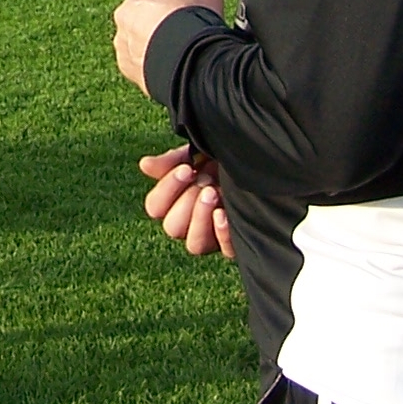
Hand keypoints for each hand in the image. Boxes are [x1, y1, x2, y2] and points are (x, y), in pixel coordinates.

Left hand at [112, 0, 223, 93]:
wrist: (190, 65)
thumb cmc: (197, 25)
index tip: (186, 5)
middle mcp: (126, 11)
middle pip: (142, 8)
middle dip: (158, 15)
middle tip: (180, 27)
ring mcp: (122, 38)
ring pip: (135, 34)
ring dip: (149, 37)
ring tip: (174, 48)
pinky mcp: (124, 62)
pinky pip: (134, 57)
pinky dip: (145, 58)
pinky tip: (165, 62)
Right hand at [139, 144, 234, 258]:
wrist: (257, 165)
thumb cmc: (222, 160)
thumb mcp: (196, 153)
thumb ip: (171, 161)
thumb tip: (144, 165)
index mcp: (175, 201)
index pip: (155, 207)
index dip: (167, 189)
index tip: (187, 169)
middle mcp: (190, 223)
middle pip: (172, 228)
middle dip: (186, 203)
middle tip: (204, 183)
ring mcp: (212, 237)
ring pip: (193, 245)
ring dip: (200, 219)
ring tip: (213, 194)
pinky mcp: (234, 244)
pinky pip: (224, 250)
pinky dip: (222, 233)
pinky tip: (224, 214)